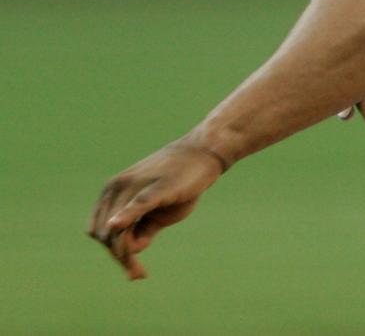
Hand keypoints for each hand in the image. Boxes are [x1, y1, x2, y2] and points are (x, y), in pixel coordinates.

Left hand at [87, 138, 227, 279]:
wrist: (203, 152)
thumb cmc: (181, 181)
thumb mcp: (158, 210)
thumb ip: (143, 229)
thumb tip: (132, 250)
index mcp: (114, 191)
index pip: (99, 230)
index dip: (112, 252)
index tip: (132, 268)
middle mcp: (117, 187)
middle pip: (106, 235)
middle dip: (119, 257)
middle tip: (138, 274)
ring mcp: (134, 186)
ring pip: (118, 230)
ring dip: (125, 254)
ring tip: (140, 273)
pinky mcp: (156, 188)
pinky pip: (136, 205)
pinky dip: (126, 217)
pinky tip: (118, 226)